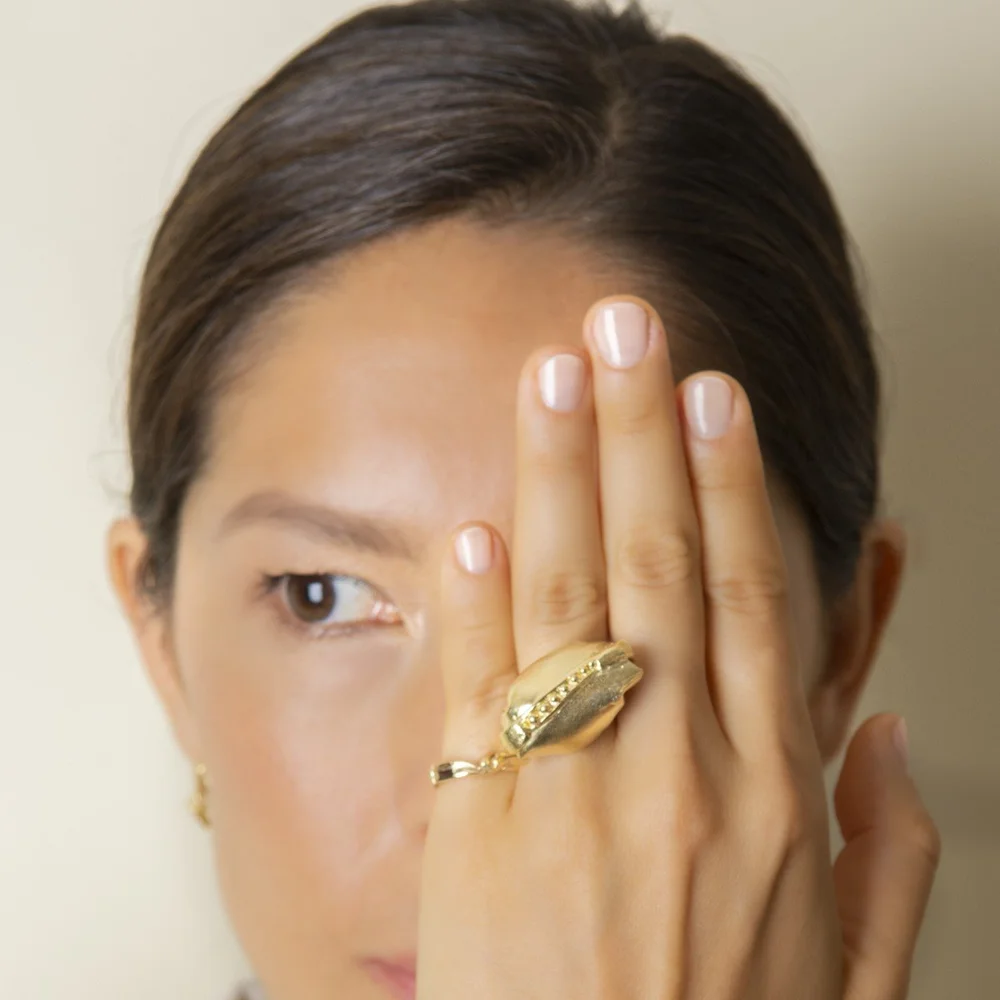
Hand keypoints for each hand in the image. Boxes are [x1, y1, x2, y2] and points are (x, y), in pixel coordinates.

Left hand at [416, 297, 938, 998]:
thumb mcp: (854, 968)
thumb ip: (892, 849)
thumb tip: (887, 737)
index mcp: (775, 789)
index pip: (749, 592)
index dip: (729, 482)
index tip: (714, 394)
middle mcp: (681, 766)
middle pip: (657, 560)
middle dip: (640, 430)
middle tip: (626, 327)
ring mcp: (579, 790)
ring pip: (571, 597)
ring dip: (559, 474)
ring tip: (552, 377)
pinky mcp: (487, 825)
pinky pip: (484, 693)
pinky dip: (478, 604)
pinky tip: (476, 525)